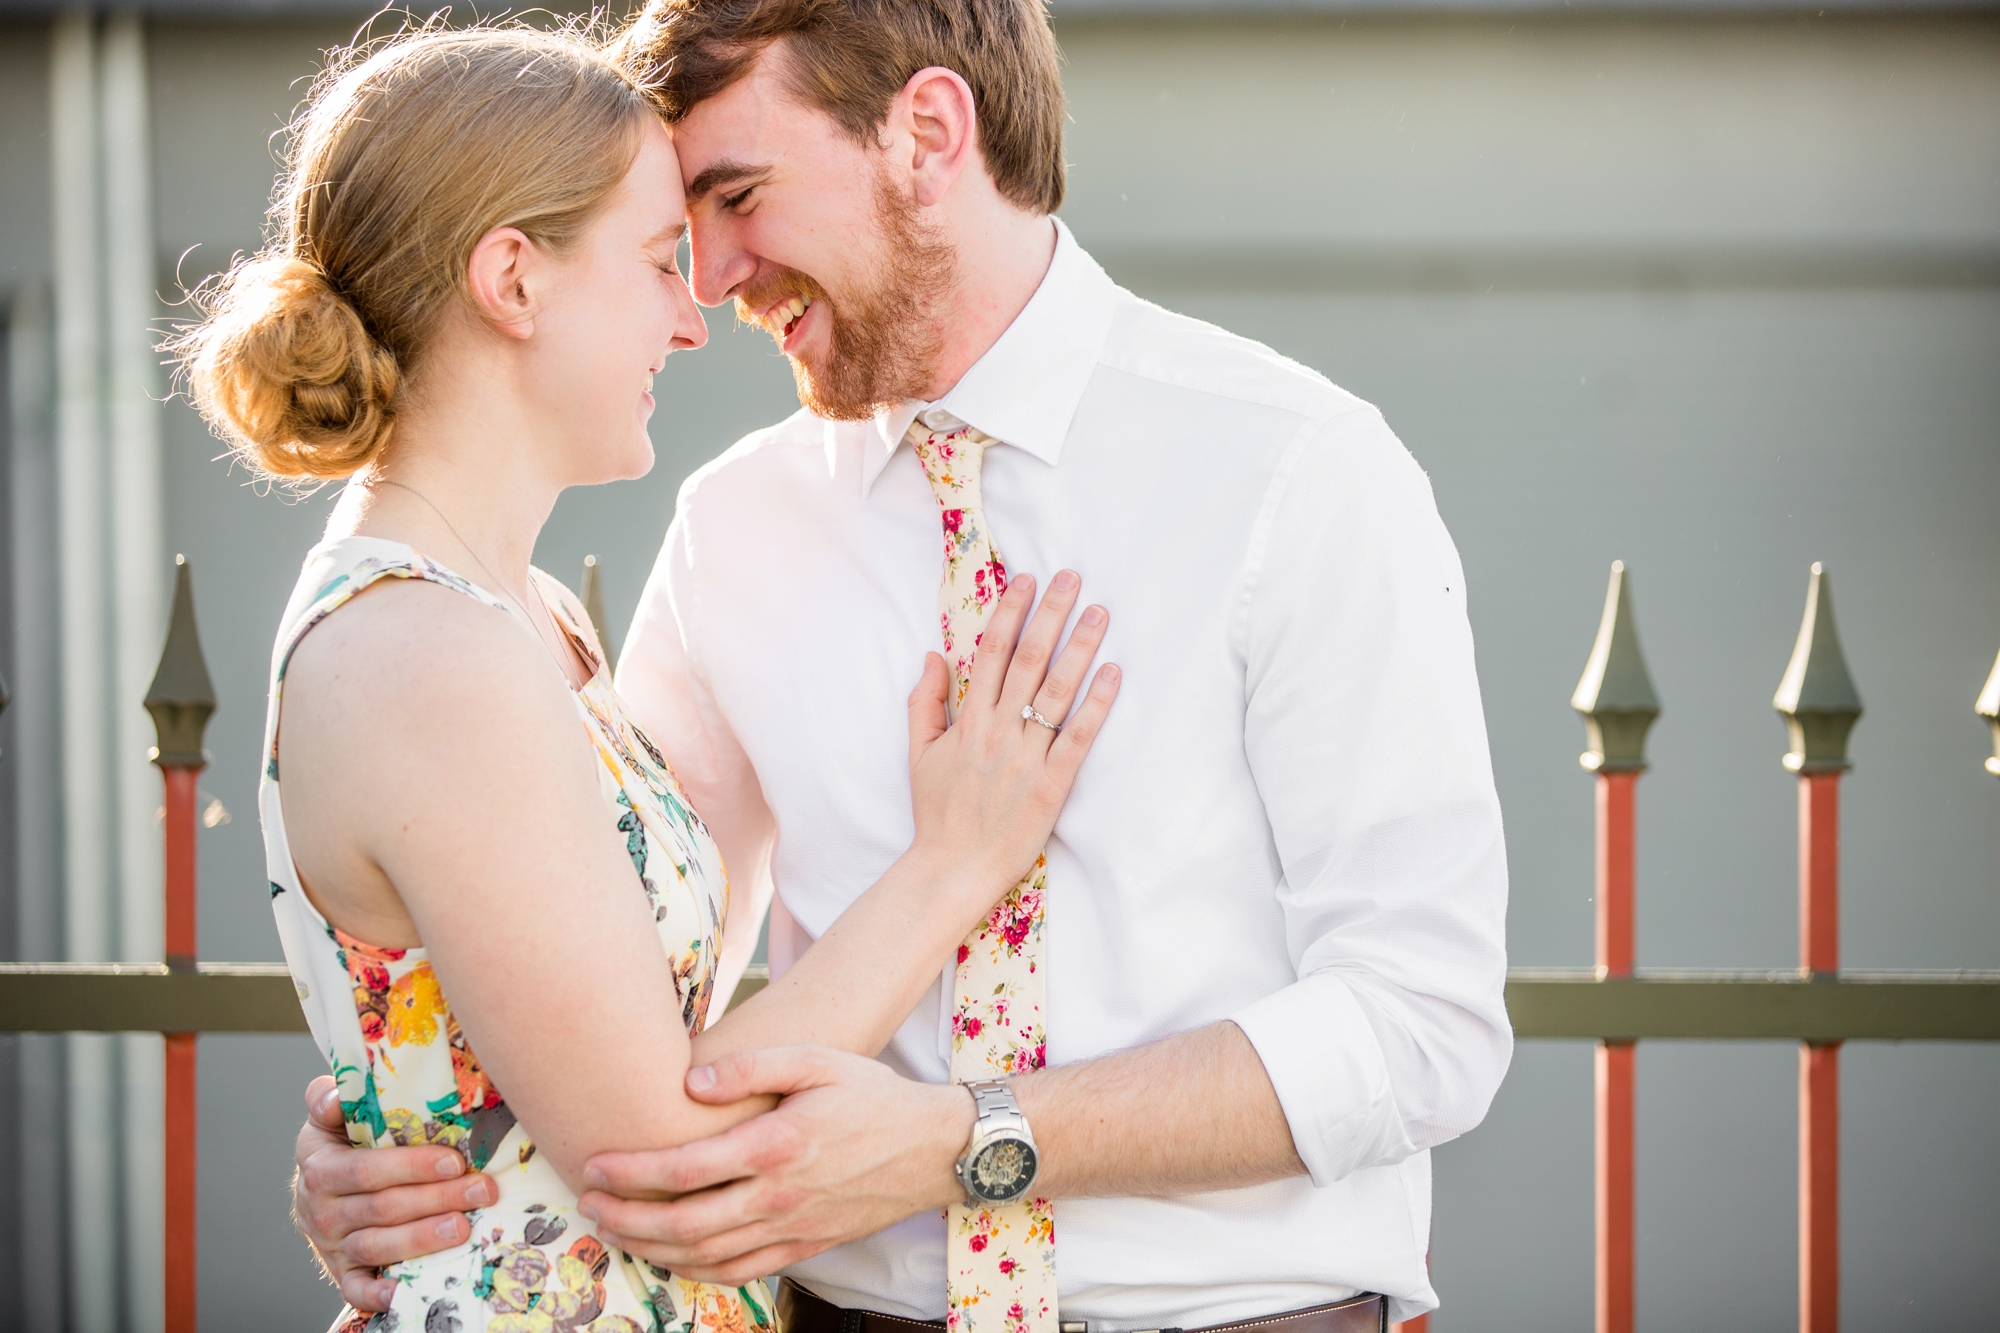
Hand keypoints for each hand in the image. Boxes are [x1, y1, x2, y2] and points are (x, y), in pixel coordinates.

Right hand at [291, 1075, 497, 1309]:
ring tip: (465, 1229)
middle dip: (437, 1199)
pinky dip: (379, 1296)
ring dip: (423, 1240)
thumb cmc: (339, 1146)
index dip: (411, 1166)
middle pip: (383, 1208)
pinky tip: (408, 1291)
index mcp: (321, 1169)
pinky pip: (356, 1291)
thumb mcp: (329, 1119)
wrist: (313, 1194)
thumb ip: (328, 1100)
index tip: (455, 1161)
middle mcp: (322, 1212)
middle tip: (482, 1191)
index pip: (367, 1170)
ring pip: (377, 1247)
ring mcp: (332, 1247)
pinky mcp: (341, 1274)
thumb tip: (336, 1094)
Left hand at [576, 1047, 970, 1283]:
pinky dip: (696, 1271)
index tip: (595, 1163)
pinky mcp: (804, 1248)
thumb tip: (691, 1083)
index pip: (683, 1169)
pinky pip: (739, 1272)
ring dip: (651, 1248)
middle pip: (682, 1224)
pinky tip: (673, 1257)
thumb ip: (752, 1065)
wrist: (932, 1149)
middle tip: (589, 1204)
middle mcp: (777, 1196)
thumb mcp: (818, 1059)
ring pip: (704, 1255)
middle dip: (625, 1218)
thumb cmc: (873, 1096)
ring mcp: (790, 1229)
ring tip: (616, 1230)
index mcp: (775, 1146)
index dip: (630, 1171)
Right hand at [906, 569, 1119, 898]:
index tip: (1026, 579)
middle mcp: (998, 731)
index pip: (991, 652)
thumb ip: (925, 702)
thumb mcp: (919, 753)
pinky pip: (1078, 738)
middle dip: (1050, 614)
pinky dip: (1096, 704)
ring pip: (1057, 691)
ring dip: (1080, 647)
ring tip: (1099, 613)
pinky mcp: (1051, 785)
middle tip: (1072, 577)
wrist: (952, 868)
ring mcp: (1026, 757)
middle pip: (1029, 660)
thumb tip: (934, 655)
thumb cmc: (937, 812)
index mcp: (968, 720)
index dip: (1010, 613)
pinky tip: (1112, 674)